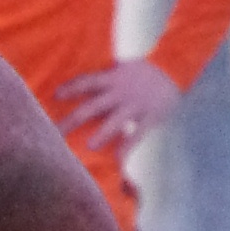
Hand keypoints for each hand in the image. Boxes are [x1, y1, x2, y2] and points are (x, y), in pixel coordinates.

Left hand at [52, 56, 178, 154]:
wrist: (174, 69)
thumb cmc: (139, 73)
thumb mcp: (119, 70)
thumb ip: (101, 79)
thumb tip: (75, 86)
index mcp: (112, 78)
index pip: (86, 81)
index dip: (71, 88)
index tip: (55, 96)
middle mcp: (120, 92)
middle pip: (91, 107)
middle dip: (72, 120)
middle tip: (55, 133)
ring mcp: (134, 105)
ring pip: (115, 121)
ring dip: (102, 134)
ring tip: (90, 146)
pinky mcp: (150, 116)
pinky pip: (137, 134)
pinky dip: (127, 148)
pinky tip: (118, 161)